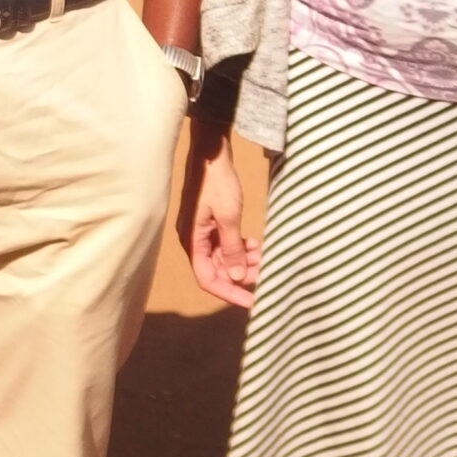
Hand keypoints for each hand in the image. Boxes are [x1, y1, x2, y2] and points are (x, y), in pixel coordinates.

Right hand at [178, 125, 260, 307]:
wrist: (211, 153)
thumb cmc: (217, 182)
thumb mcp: (229, 217)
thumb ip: (233, 249)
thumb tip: (237, 278)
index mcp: (192, 241)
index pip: (208, 279)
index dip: (229, 293)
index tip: (252, 302)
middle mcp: (194, 240)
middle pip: (217, 270)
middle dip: (240, 275)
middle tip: (264, 273)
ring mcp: (202, 232)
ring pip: (224, 258)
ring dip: (243, 260)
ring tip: (262, 254)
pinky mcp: (209, 223)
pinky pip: (225, 244)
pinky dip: (240, 247)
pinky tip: (255, 243)